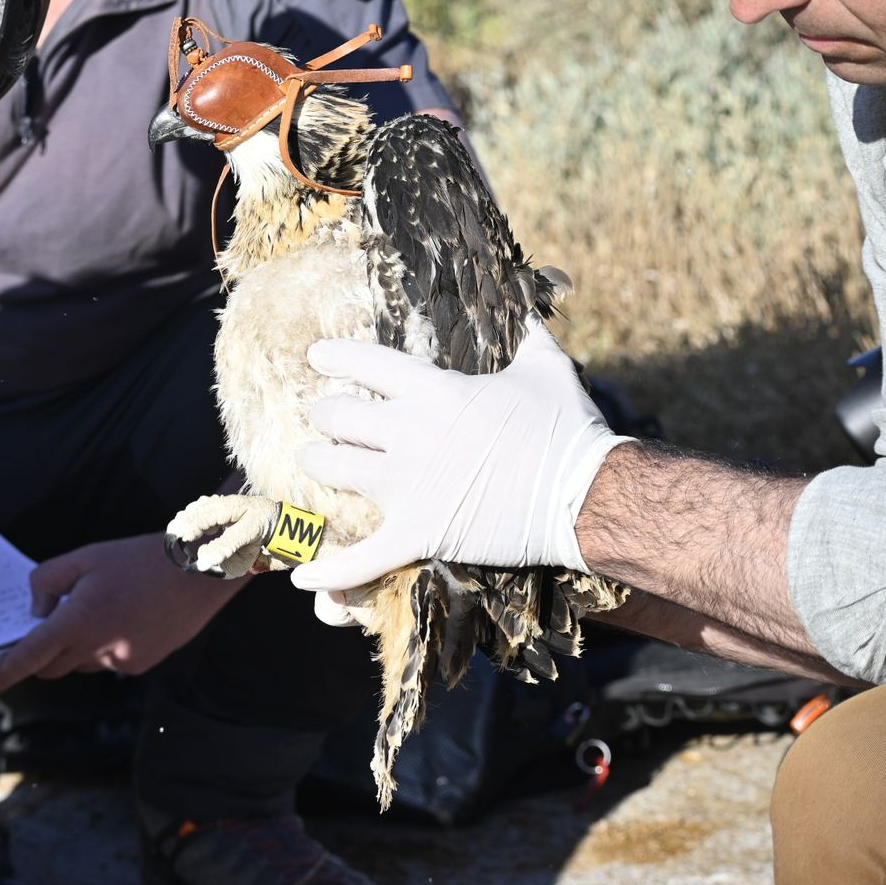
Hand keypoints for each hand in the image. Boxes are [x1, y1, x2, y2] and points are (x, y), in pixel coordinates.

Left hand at [0, 534, 243, 694]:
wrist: (198, 572)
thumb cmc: (140, 559)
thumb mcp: (85, 557)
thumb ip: (48, 581)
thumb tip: (36, 611)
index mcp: (78, 620)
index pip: (29, 657)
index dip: (3, 674)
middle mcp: (97, 648)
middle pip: (52, 667)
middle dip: (41, 656)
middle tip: (46, 628)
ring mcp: (121, 661)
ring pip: (81, 665)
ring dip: (77, 648)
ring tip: (100, 610)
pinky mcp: (141, 665)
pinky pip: (108, 663)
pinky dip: (105, 647)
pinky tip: (125, 618)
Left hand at [290, 316, 632, 598]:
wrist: (586, 494)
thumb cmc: (567, 428)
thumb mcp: (546, 367)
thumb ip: (527, 335)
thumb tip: (530, 306)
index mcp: (433, 391)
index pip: (365, 363)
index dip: (334, 358)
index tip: (317, 358)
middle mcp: (408, 434)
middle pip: (337, 418)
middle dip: (325, 418)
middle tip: (324, 420)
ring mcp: (407, 486)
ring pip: (333, 470)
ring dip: (318, 465)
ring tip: (313, 462)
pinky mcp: (416, 533)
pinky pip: (360, 557)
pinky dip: (328, 570)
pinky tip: (299, 578)